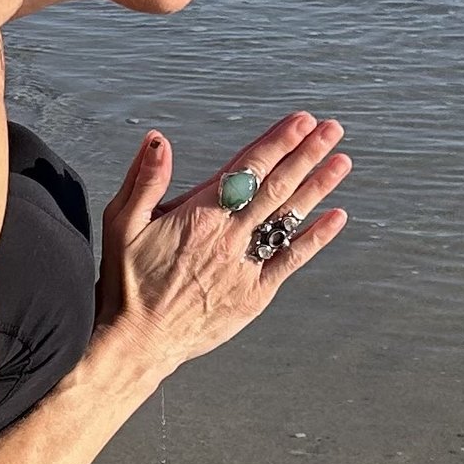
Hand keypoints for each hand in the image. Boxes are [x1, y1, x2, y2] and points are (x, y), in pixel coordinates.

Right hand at [95, 112, 349, 368]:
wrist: (138, 342)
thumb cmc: (126, 282)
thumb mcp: (122, 223)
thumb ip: (144, 179)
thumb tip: (158, 139)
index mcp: (199, 216)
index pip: (246, 169)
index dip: (276, 143)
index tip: (300, 122)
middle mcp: (228, 237)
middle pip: (275, 187)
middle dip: (306, 154)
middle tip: (331, 130)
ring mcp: (245, 266)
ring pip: (288, 218)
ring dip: (317, 187)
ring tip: (341, 161)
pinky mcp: (255, 294)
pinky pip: (291, 260)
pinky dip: (315, 238)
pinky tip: (336, 217)